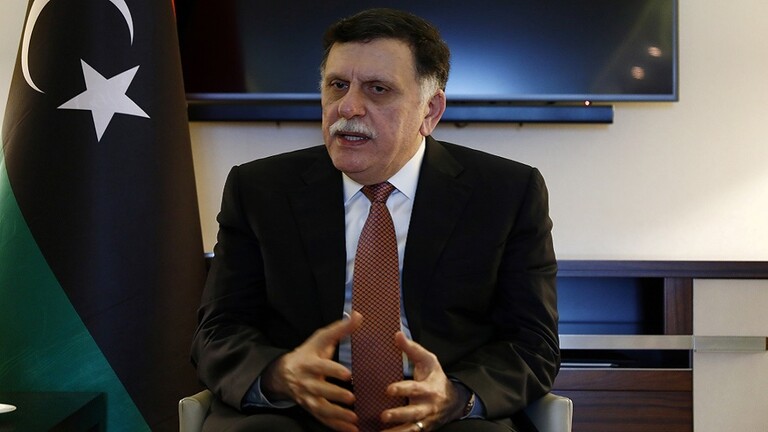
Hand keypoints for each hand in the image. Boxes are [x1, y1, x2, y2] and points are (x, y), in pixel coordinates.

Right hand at [262, 312, 362, 431]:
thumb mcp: (321, 339)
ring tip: (353, 418)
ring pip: (320, 408)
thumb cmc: (308, 353)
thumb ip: (340, 329)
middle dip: (335, 395)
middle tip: (352, 398)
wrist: (284, 372)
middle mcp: (306, 382)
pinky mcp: (311, 408)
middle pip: (319, 389)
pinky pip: (322, 419)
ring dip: (336, 415)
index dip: (333, 370)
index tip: (347, 374)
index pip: (320, 367)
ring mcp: (307, 397)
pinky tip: (351, 430)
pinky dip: (336, 426)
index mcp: (308, 362)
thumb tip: (359, 315)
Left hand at [380, 332, 467, 431]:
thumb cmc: (435, 377)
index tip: (389, 389)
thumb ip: (412, 349)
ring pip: (412, 428)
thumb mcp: (428, 361)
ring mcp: (425, 420)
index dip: (402, 389)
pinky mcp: (422, 429)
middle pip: (414, 413)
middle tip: (384, 415)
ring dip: (397, 431)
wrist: (453, 401)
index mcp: (429, 388)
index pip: (415, 389)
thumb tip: (396, 334)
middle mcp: (428, 406)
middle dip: (399, 415)